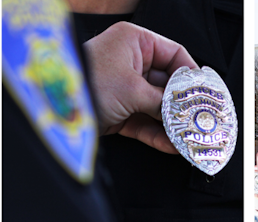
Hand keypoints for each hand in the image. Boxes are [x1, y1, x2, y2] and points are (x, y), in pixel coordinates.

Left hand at [83, 22, 196, 153]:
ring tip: (189, 135)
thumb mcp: (133, 90)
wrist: (52, 108)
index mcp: (134, 42)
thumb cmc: (85, 82)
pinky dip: (157, 134)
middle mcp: (129, 61)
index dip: (191, 74)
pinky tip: (172, 144)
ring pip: (156, 106)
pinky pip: (144, 121)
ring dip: (172, 122)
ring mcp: (123, 87)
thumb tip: (186, 111)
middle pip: (167, 83)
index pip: (174, 54)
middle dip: (182, 104)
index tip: (205, 92)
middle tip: (199, 118)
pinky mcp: (117, 110)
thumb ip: (164, 101)